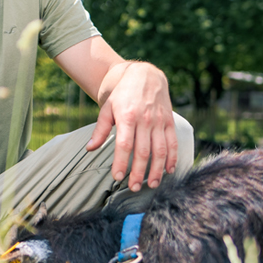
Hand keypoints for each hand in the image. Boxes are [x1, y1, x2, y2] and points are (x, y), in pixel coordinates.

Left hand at [87, 61, 177, 191]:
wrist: (145, 75)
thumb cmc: (122, 94)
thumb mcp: (107, 108)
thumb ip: (100, 129)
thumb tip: (90, 149)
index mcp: (127, 116)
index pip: (124, 144)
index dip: (121, 162)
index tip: (117, 177)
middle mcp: (145, 120)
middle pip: (143, 151)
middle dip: (138, 172)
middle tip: (133, 187)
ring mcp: (159, 121)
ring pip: (160, 150)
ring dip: (157, 170)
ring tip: (152, 185)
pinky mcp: (169, 121)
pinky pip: (173, 142)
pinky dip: (173, 158)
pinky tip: (169, 171)